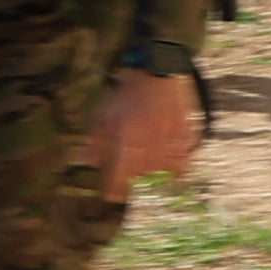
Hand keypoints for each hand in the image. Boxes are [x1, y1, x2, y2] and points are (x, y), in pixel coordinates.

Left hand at [91, 69, 204, 203]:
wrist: (156, 72)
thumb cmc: (126, 95)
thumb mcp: (104, 114)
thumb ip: (97, 140)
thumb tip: (86, 163)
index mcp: (128, 131)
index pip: (121, 166)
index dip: (116, 185)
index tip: (112, 197)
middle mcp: (150, 134)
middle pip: (143, 169)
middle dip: (135, 184)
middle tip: (128, 192)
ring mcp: (169, 132)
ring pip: (165, 165)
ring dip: (157, 178)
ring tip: (150, 186)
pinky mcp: (184, 129)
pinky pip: (184, 154)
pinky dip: (181, 168)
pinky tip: (178, 177)